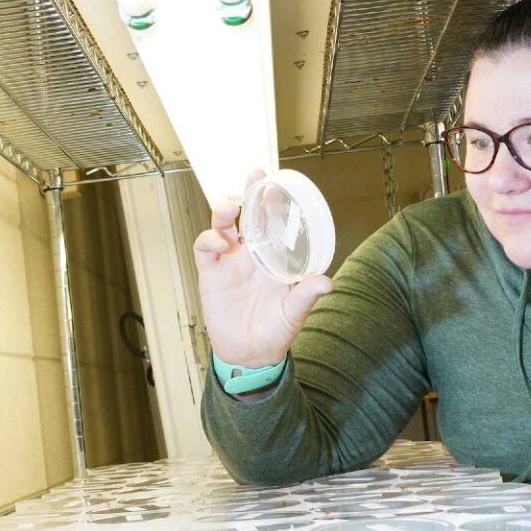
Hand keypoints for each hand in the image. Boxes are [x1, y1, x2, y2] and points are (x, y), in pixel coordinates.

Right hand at [193, 169, 333, 367]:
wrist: (249, 354)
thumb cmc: (275, 332)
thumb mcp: (294, 313)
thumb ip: (306, 296)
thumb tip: (326, 281)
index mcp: (275, 259)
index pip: (276, 223)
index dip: (277, 202)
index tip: (281, 182)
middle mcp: (252, 255)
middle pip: (249, 216)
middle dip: (251, 193)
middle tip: (255, 175)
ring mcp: (230, 262)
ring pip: (223, 227)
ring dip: (224, 214)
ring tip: (230, 209)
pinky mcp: (211, 273)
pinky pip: (205, 249)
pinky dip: (208, 240)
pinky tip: (218, 242)